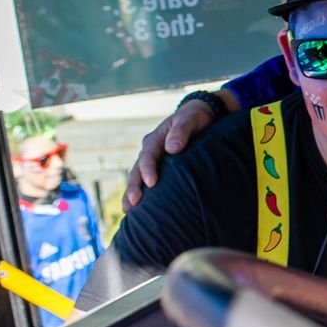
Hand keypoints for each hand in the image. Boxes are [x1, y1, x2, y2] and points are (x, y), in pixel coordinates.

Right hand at [123, 93, 232, 210]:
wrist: (199, 116)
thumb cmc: (195, 118)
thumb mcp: (190, 120)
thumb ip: (181, 132)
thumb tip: (172, 148)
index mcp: (155, 139)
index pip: (148, 156)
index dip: (148, 170)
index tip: (152, 184)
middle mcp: (150, 150)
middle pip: (137, 170)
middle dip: (134, 187)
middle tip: (134, 203)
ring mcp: (152, 160)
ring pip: (137, 177)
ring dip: (132, 193)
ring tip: (127, 210)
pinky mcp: (159, 167)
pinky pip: (146, 181)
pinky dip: (140, 193)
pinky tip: (138, 209)